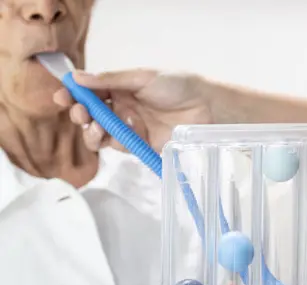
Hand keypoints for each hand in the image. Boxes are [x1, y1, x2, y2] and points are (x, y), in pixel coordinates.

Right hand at [53, 69, 211, 151]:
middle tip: (82, 114)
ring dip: (92, 132)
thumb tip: (77, 77)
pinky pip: (119, 146)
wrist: (205, 108)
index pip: (90, 92)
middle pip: (90, 115)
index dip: (73, 95)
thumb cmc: (177, 86)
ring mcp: (130, 127)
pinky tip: (126, 132)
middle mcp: (121, 108)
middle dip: (81, 115)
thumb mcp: (142, 77)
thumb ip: (110, 80)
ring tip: (97, 128)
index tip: (61, 97)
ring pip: (100, 134)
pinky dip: (116, 141)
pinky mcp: (140, 145)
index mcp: (119, 88)